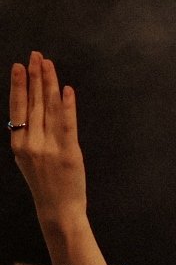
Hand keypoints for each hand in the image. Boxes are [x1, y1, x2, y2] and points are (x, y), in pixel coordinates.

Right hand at [10, 52, 87, 228]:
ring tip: (49, 64)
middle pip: (33, 103)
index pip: (18, 108)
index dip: (20, 86)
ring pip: (49, 108)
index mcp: (19, 144)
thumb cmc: (47, 184)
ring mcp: (48, 147)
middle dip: (35, 77)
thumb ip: (32, 136)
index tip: (20, 66)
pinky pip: (67, 124)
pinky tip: (67, 89)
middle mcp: (31, 143)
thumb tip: (37, 111)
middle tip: (36, 55)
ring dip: (49, 84)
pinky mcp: (68, 152)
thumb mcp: (30, 159)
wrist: (58, 210)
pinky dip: (67, 106)